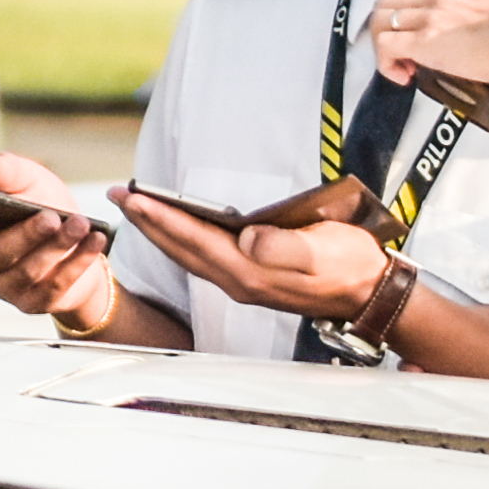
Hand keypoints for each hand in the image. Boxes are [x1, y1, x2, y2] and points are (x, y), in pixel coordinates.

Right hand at [0, 149, 115, 329]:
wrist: (79, 240)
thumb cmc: (44, 208)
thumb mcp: (31, 181)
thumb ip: (11, 171)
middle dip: (25, 235)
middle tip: (50, 217)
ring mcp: (9, 287)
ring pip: (28, 270)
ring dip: (57, 246)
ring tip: (80, 224)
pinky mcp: (36, 302)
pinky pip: (56, 284)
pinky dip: (78, 261)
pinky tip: (95, 240)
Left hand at [113, 183, 389, 322]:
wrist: (369, 293)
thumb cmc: (350, 265)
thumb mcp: (323, 251)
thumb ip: (284, 248)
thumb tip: (247, 239)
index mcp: (251, 273)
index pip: (194, 240)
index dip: (161, 217)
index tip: (134, 196)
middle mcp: (239, 281)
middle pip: (181, 249)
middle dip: (148, 221)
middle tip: (118, 195)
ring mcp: (243, 283)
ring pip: (188, 254)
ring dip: (159, 230)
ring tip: (136, 207)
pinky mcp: (250, 279)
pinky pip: (202, 257)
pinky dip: (180, 240)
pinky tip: (173, 228)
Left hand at [368, 0, 488, 88]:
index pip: (426, 1)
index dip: (417, 26)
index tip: (427, 51)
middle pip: (394, 2)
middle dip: (390, 29)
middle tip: (407, 57)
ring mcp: (432, 16)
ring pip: (381, 17)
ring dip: (384, 45)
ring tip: (403, 69)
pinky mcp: (425, 38)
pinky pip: (385, 44)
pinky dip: (386, 63)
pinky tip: (404, 78)